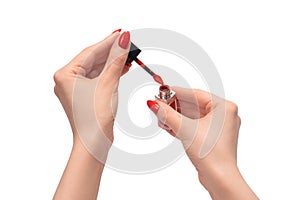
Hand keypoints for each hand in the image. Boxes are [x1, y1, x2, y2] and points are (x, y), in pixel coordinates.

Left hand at [54, 30, 129, 159]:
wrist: (94, 143)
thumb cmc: (93, 118)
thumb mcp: (107, 84)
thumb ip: (115, 60)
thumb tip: (122, 40)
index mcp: (65, 75)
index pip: (90, 52)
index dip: (108, 42)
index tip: (122, 33)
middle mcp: (68, 80)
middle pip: (93, 60)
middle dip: (112, 51)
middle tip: (127, 41)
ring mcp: (76, 89)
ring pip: (97, 69)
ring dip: (113, 63)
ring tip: (128, 54)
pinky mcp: (86, 96)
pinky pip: (99, 79)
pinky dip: (111, 73)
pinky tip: (123, 67)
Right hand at [147, 86, 257, 199]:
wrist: (219, 178)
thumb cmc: (211, 154)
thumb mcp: (185, 129)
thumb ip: (168, 114)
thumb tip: (155, 104)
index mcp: (224, 107)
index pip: (196, 94)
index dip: (176, 93)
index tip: (162, 92)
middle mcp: (224, 115)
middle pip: (194, 105)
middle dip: (174, 106)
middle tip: (159, 104)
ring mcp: (219, 127)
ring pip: (193, 116)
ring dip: (176, 117)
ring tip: (161, 116)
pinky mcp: (212, 137)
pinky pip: (195, 125)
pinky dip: (182, 125)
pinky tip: (169, 125)